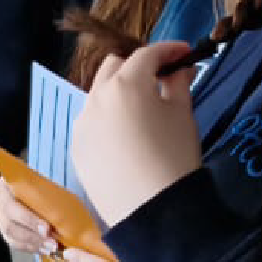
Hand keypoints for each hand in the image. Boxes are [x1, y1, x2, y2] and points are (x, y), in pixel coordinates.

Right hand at [0, 179, 57, 254]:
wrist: (24, 186)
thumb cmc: (34, 184)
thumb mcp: (37, 183)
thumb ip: (44, 196)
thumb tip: (65, 216)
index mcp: (2, 188)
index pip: (11, 207)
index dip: (28, 220)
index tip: (47, 228)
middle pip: (9, 226)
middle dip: (32, 237)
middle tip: (52, 243)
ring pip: (11, 238)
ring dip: (32, 245)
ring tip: (51, 248)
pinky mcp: (4, 231)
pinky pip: (14, 244)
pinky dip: (30, 248)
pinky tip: (44, 249)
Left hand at [75, 42, 204, 226]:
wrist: (154, 211)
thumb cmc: (175, 156)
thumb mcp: (183, 114)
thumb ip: (179, 83)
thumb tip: (181, 68)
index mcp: (126, 84)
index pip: (147, 54)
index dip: (169, 50)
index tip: (185, 54)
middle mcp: (96, 98)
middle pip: (114, 67)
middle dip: (138, 66)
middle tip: (162, 78)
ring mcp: (82, 124)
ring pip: (98, 95)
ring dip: (119, 92)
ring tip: (142, 109)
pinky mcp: (76, 147)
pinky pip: (91, 122)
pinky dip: (107, 118)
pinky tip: (125, 136)